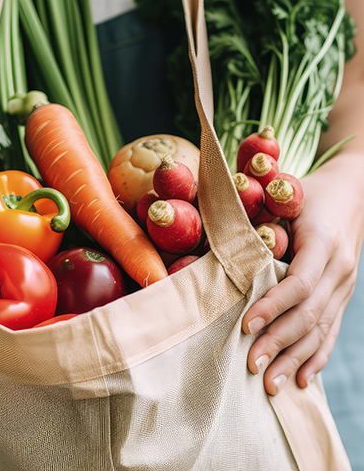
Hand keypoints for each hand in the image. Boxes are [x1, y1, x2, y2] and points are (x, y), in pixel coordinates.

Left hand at [242, 151, 363, 394]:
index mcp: (323, 244)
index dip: (272, 306)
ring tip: (272, 384)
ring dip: (296, 358)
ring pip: (322, 329)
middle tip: (251, 365)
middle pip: (310, 314)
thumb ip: (263, 223)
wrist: (353, 189)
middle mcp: (339, 268)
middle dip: (279, 342)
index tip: (245, 325)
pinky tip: (303, 380)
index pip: (299, 284)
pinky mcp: (344, 294)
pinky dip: (317, 356)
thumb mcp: (287, 197)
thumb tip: (223, 245)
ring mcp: (345, 285)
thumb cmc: (311, 192)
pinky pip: (333, 330)